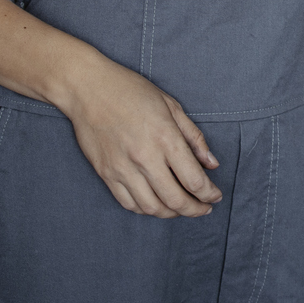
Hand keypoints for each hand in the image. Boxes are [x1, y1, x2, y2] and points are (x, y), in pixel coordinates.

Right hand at [56, 55, 222, 218]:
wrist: (88, 89)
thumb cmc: (131, 91)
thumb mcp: (171, 105)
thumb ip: (194, 137)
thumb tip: (212, 163)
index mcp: (165, 137)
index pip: (194, 180)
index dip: (209, 194)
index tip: (215, 197)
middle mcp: (145, 157)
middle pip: (175, 200)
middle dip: (195, 210)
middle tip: (204, 209)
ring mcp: (122, 168)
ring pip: (152, 207)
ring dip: (171, 214)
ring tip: (181, 208)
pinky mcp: (106, 174)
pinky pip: (129, 203)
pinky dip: (146, 210)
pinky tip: (156, 204)